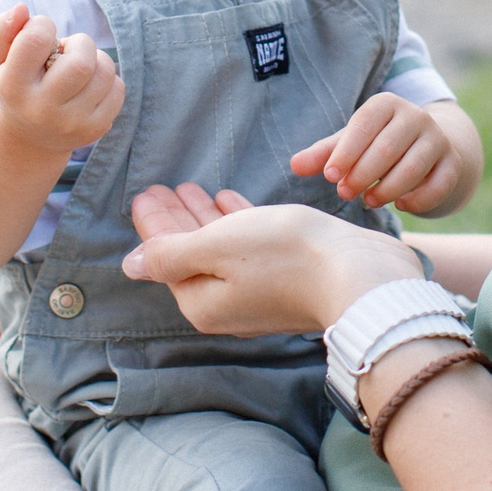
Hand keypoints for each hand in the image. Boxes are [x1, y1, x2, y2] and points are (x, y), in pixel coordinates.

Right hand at [0, 4, 123, 154]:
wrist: (29, 138)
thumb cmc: (17, 86)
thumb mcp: (1, 61)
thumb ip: (3, 30)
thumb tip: (21, 8)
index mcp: (13, 87)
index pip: (36, 40)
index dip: (43, 24)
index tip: (41, 34)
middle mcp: (42, 110)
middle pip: (80, 62)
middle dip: (80, 43)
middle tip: (68, 51)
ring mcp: (71, 123)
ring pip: (104, 72)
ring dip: (96, 58)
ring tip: (79, 67)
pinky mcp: (95, 129)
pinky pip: (117, 88)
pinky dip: (107, 78)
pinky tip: (89, 85)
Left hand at [122, 182, 421, 334]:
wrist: (361, 277)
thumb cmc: (287, 257)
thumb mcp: (217, 247)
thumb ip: (171, 254)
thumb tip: (130, 266)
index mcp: (201, 300)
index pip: (165, 257)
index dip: (153, 222)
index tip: (144, 192)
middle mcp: (226, 303)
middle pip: (189, 254)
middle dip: (175, 219)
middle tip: (162, 187)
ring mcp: (258, 292)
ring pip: (219, 249)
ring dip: (204, 218)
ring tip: (192, 188)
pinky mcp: (287, 278)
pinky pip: (249, 247)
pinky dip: (236, 223)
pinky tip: (231, 201)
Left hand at [292, 93, 461, 212]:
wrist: (430, 148)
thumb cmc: (379, 145)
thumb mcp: (352, 144)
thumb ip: (325, 154)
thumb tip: (294, 165)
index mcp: (386, 104)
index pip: (364, 125)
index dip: (346, 151)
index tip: (330, 176)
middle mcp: (415, 116)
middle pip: (388, 148)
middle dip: (363, 174)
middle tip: (345, 193)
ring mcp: (438, 139)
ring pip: (413, 167)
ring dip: (388, 189)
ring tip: (369, 201)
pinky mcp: (453, 163)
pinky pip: (439, 184)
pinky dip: (419, 198)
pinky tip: (401, 205)